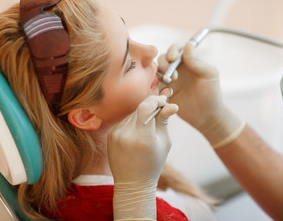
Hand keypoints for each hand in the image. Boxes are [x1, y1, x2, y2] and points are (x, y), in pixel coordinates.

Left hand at [107, 92, 177, 219]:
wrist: (132, 183)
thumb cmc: (153, 163)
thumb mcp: (164, 142)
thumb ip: (164, 121)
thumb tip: (171, 104)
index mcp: (144, 138)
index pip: (146, 106)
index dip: (156, 100)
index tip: (163, 101)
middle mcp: (127, 134)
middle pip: (140, 108)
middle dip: (151, 107)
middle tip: (160, 112)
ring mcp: (116, 134)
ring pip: (133, 114)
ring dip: (142, 116)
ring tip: (148, 130)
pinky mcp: (111, 135)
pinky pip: (125, 121)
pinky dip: (133, 123)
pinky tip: (137, 136)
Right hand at [158, 42, 244, 147]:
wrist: (207, 116)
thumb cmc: (212, 94)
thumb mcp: (209, 75)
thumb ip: (197, 61)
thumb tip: (188, 44)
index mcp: (189, 62)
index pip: (176, 50)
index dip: (172, 51)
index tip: (173, 57)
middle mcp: (178, 69)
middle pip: (163, 58)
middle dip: (164, 62)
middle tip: (172, 74)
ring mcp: (170, 81)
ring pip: (158, 70)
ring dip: (161, 73)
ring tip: (170, 82)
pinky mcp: (164, 92)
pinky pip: (155, 85)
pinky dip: (157, 85)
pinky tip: (166, 91)